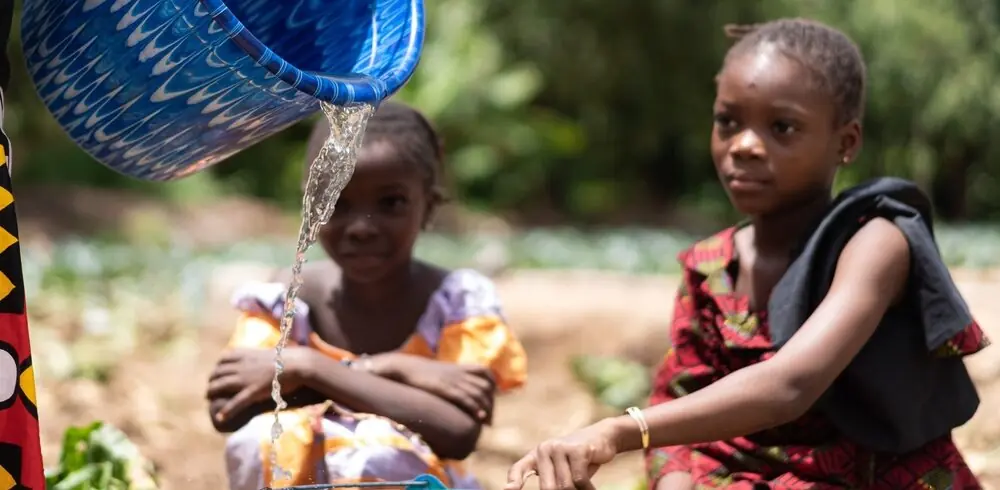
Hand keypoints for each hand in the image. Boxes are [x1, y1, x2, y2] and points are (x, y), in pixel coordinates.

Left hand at [206, 347, 308, 421]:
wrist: (296, 364)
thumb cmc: (288, 358)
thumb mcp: (270, 352)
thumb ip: (262, 356)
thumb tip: (266, 356)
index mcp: (245, 354)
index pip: (223, 359)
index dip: (217, 367)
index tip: (218, 372)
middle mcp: (240, 365)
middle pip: (217, 372)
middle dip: (212, 380)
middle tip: (212, 388)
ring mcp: (244, 379)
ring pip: (219, 385)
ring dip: (211, 392)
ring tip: (209, 398)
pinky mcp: (252, 391)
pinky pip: (235, 402)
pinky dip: (227, 410)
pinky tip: (219, 417)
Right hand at [375, 353, 494, 420]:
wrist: (406, 368)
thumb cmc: (420, 373)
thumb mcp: (440, 372)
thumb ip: (450, 377)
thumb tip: (455, 389)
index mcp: (459, 367)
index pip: (486, 372)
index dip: (493, 385)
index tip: (492, 399)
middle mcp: (460, 373)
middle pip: (486, 386)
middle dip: (491, 403)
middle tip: (489, 419)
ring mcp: (453, 381)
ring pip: (479, 393)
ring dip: (487, 409)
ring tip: (487, 422)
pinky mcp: (446, 389)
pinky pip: (466, 398)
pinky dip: (476, 408)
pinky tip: (479, 417)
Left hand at [505, 419, 624, 489]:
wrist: (602, 437)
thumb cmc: (580, 459)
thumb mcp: (563, 469)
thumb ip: (552, 481)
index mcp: (537, 454)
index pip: (519, 468)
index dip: (513, 480)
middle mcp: (545, 449)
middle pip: (548, 488)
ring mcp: (560, 448)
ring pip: (566, 486)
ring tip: (585, 487)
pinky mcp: (577, 450)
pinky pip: (579, 480)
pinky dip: (587, 488)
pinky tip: (592, 488)